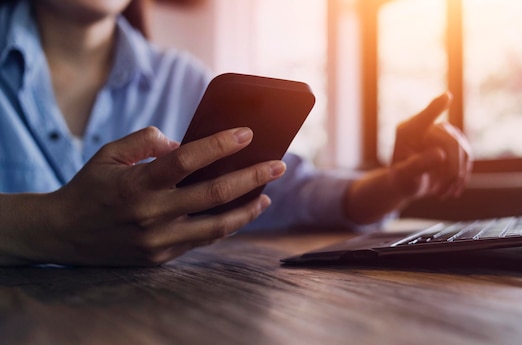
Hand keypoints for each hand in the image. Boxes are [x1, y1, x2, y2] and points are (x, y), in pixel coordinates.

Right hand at [1, 126, 285, 265]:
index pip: (188, 160)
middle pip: (214, 194)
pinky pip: (202, 240)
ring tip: (266, 195)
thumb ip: (144, 141)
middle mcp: (151, 214)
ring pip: (216, 225)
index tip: (247, 134)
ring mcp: (157, 240)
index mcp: (137, 183)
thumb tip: (181, 144)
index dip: (220, 145)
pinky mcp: (160, 258)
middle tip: (278, 165)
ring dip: (247, 209)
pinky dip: (225, 226)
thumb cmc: (91, 187)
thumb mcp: (109, 153)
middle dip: (252, 178)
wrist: (63, 234)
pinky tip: (240, 212)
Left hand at [392, 92, 471, 198]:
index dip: (437, 107)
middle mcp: (426, 127)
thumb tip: (441, 155)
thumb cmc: (400, 179)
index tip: (447, 97)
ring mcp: (442, 133)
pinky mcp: (454, 143)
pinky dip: (461, 178)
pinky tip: (451, 192)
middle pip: (452, 143)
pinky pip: (467, 159)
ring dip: (456, 177)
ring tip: (441, 195)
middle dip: (451, 171)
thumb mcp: (403, 177)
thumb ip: (418, 165)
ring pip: (463, 152)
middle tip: (439, 194)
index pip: (424, 118)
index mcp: (408, 131)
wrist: (406, 184)